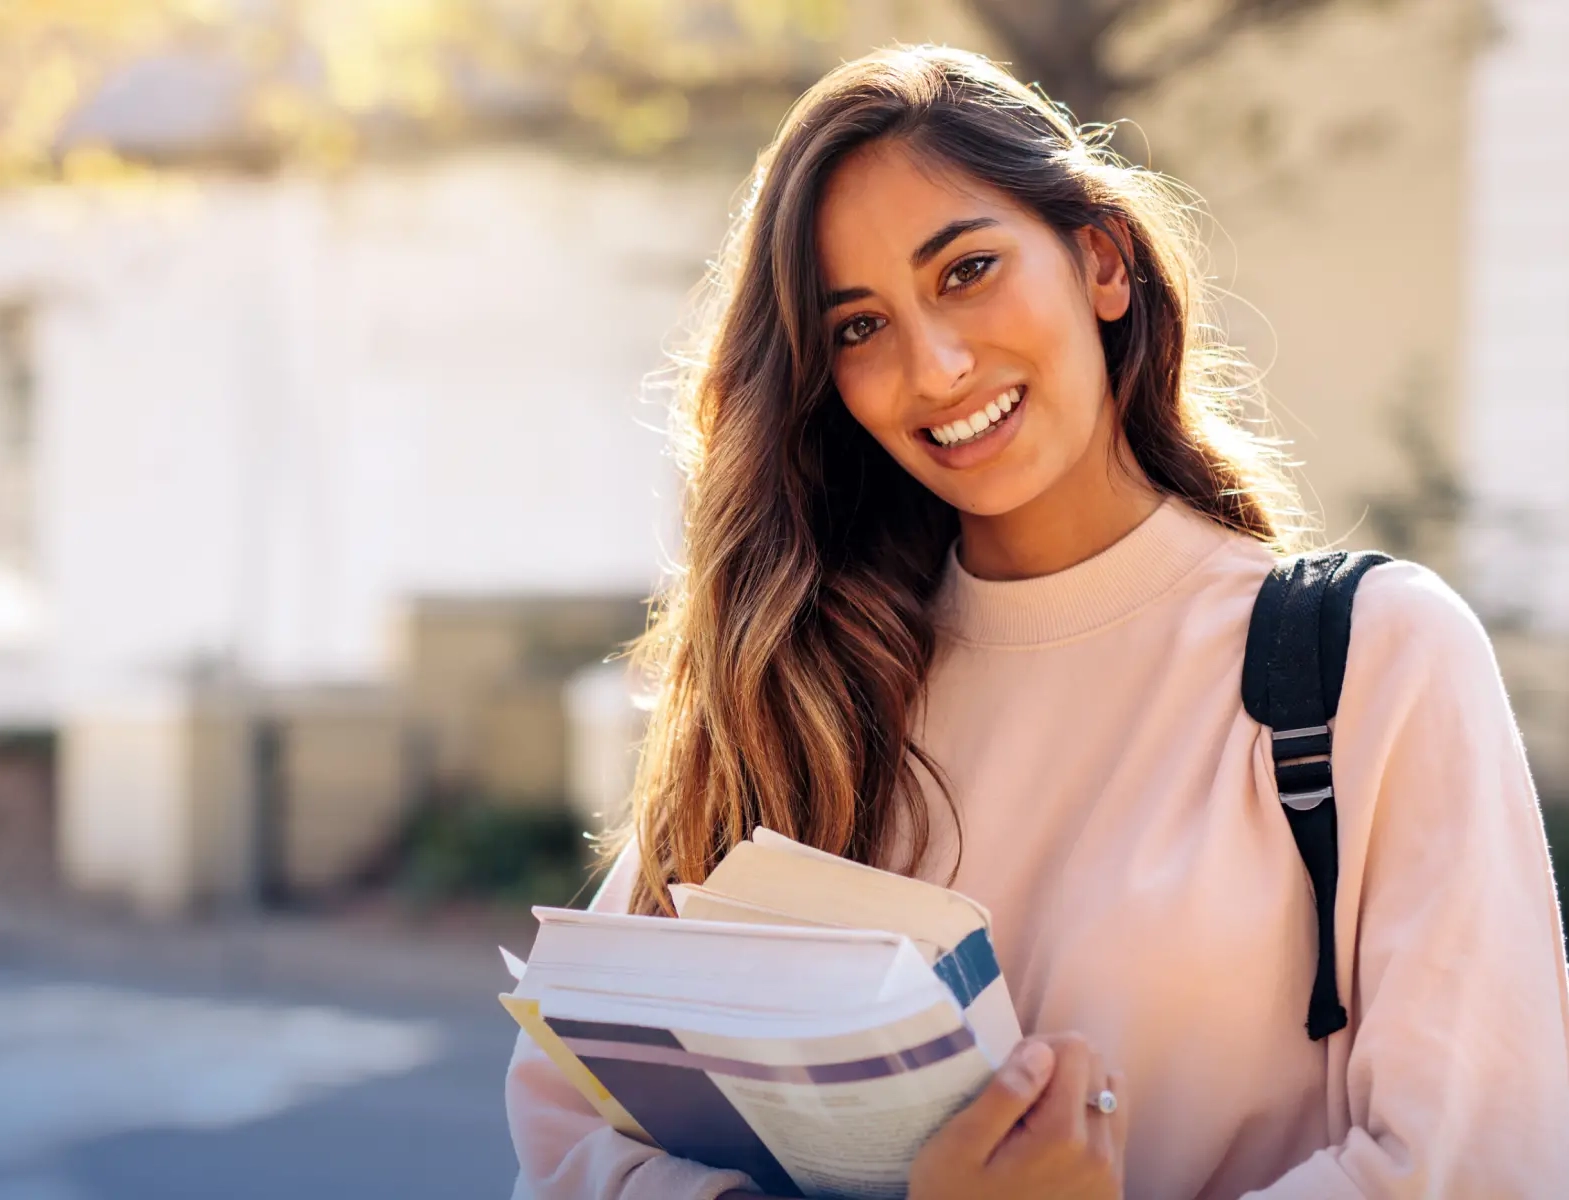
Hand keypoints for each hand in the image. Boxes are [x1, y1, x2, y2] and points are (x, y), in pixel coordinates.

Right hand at [907, 1033, 1127, 1199]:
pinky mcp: (1111, 1190)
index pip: (1077, 1049)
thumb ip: (1005, 1094)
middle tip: (1018, 1101)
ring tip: (1035, 1119)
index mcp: (1063, 1136)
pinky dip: (1086, 1120)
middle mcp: (1100, 1155)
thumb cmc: (953, 1196)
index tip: (1010, 1076)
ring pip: (1112, 1094)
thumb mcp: (960, 1144)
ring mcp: (1110, 1176)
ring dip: (1076, 1093)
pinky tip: (1051, 1142)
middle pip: (1097, 1067)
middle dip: (1058, 1069)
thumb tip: (1043, 1051)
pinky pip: (1113, 1128)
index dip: (1038, 1050)